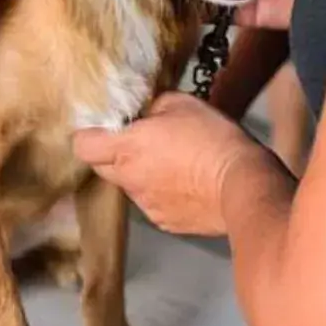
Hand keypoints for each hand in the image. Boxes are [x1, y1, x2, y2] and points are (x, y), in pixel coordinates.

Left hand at [73, 93, 269, 235]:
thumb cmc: (212, 139)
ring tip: (172, 163)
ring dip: (139, 174)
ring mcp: (146, 205)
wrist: (243, 185)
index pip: (82, 146)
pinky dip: (161, 194)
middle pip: (102, 168)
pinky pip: (152, 204)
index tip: (104, 128)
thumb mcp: (182, 103)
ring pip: (129, 186)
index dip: (88, 135)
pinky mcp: (165, 222)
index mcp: (127, 149)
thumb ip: (152, 107)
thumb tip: (145, 115)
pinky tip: (186, 184)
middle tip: (139, 141)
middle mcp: (130, 180)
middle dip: (112, 154)